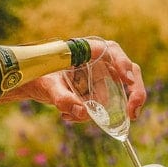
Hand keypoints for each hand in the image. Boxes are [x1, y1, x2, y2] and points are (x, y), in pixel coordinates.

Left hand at [0, 39, 146, 121]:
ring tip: (71, 115)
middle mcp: (100, 62)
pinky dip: (94, 115)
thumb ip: (63, 98)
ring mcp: (102, 77)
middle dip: (135, 92)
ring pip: (121, 93)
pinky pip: (107, 106)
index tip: (126, 81)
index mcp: (88, 50)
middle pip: (129, 72)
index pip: (113, 51)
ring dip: (106, 110)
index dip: (123, 64)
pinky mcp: (99, 92)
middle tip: (133, 112)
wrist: (32, 83)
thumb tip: (82, 112)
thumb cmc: (39, 76)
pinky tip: (67, 116)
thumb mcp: (48, 87)